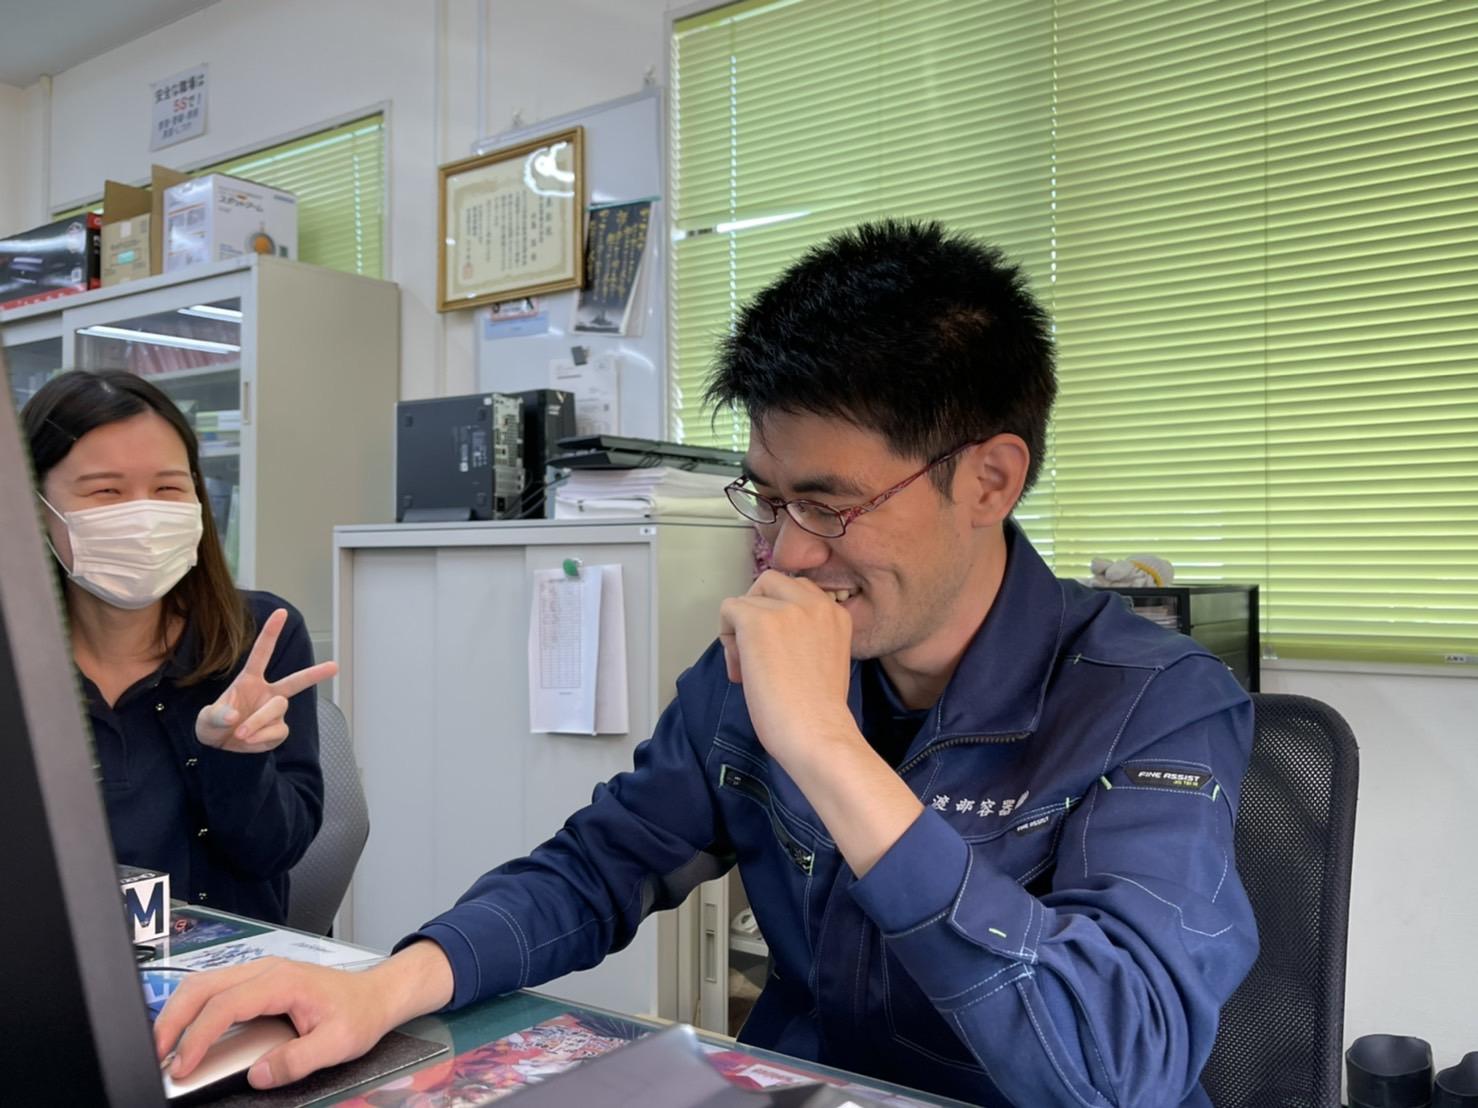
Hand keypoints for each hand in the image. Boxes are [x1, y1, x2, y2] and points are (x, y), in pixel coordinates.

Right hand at [155, 943, 453, 1088]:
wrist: (377, 994)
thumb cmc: (359, 1013)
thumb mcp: (337, 1043)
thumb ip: (296, 1060)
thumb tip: (257, 1074)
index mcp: (282, 981)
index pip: (226, 1006)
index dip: (198, 1037)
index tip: (182, 1066)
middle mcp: (266, 970)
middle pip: (203, 985)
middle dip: (172, 1019)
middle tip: (155, 1055)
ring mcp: (260, 972)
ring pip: (204, 983)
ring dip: (178, 1013)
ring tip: (162, 1048)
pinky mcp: (258, 982)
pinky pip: (216, 990)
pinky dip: (193, 1010)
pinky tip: (185, 1034)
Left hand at [195, 608, 337, 752]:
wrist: (220, 750)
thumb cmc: (213, 726)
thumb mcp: (206, 719)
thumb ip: (218, 715)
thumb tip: (235, 716)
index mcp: (249, 680)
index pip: (261, 653)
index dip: (271, 633)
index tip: (281, 612)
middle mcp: (267, 692)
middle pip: (295, 681)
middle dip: (315, 674)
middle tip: (334, 666)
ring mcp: (275, 711)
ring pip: (278, 709)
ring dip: (258, 721)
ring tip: (241, 733)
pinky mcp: (279, 729)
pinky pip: (277, 731)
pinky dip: (261, 737)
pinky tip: (249, 741)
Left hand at [717, 571, 855, 765]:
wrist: (816, 733)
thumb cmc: (818, 711)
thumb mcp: (825, 656)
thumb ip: (805, 635)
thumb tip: (768, 633)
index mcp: (835, 612)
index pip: (796, 591)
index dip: (778, 618)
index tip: (779, 654)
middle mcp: (815, 602)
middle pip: (770, 582)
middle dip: (756, 613)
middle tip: (757, 655)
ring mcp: (787, 608)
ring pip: (745, 598)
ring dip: (740, 631)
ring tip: (749, 669)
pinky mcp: (758, 620)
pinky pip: (728, 610)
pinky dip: (726, 638)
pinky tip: (741, 670)